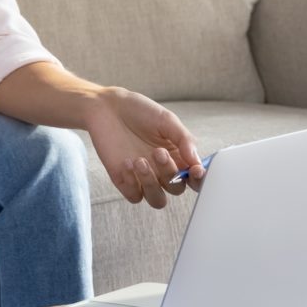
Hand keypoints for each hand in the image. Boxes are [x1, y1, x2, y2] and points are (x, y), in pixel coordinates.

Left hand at [83, 88, 205, 208]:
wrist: (108, 107)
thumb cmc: (139, 111)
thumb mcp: (167, 120)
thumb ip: (184, 140)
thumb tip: (196, 162)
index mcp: (178, 158)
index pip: (194, 179)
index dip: (199, 180)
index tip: (195, 170)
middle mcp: (162, 171)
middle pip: (176, 189)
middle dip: (170, 173)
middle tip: (158, 151)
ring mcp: (143, 177)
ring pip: (157, 200)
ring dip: (151, 184)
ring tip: (140, 161)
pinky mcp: (124, 179)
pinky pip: (134, 196)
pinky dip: (132, 184)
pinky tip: (126, 163)